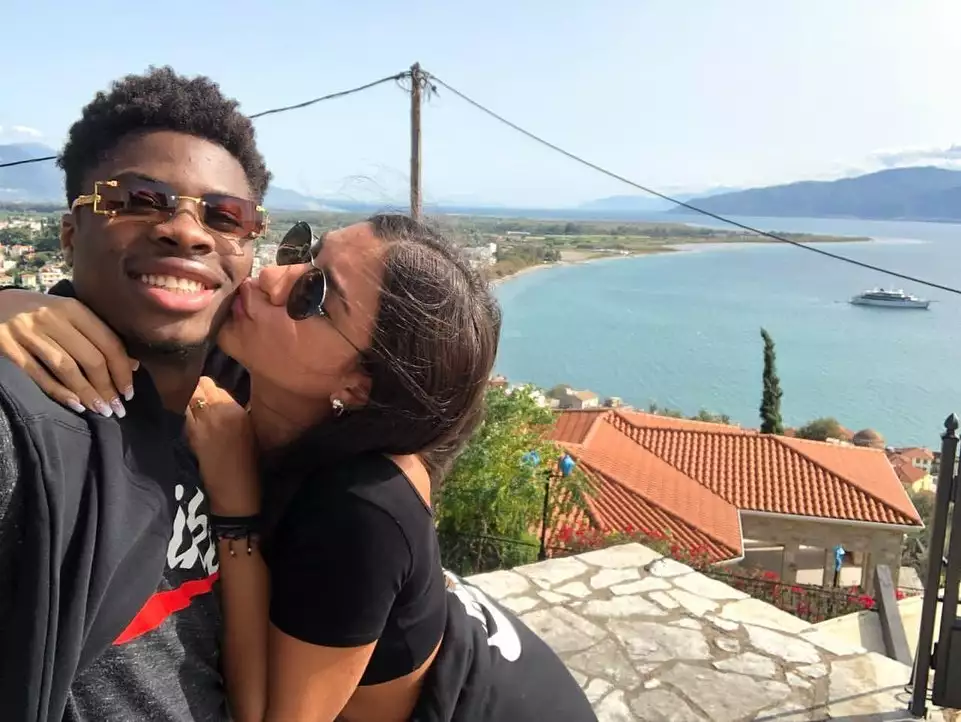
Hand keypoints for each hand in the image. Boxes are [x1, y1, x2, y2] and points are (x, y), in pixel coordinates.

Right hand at [0, 290, 137, 415]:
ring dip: (88, 394)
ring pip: (67, 369)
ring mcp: (29, 333)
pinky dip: (59, 392)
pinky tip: (75, 405)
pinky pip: (38, 375)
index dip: (122, 370)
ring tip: (102, 411)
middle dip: (108, 387)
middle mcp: (53, 319)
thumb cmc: (40, 313)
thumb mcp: (70, 316)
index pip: (108, 342)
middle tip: (118, 409)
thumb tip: (134, 364)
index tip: (129, 392)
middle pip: (90, 358)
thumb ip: (98, 336)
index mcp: (73, 309)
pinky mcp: (8, 347)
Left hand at [185, 377, 260, 515]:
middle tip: (199, 398)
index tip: (208, 392)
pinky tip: (192, 424)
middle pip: (197, 387)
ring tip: (195, 410)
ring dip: (189, 403)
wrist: (236, 492)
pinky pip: (184, 417)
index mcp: (236, 409)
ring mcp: (202, 424)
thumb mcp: (250, 430)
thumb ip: (235, 411)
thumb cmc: (250, 463)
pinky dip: (186, 417)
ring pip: (187, 400)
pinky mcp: (191, 436)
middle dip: (196, 390)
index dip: (208, 388)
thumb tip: (219, 399)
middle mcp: (218, 411)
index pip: (212, 384)